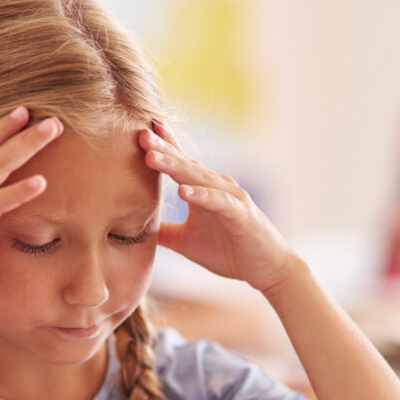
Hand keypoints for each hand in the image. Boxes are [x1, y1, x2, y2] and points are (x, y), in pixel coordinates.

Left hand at [139, 123, 296, 293]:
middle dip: (162, 148)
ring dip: (175, 166)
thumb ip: (163, 232)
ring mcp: (231, 198)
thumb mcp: (186, 242)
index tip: (138, 130)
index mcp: (203, 190)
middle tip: (139, 133)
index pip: (179, 163)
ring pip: (199, 178)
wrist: (267, 270)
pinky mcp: (242, 214)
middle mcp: (217, 187)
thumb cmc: (230, 253)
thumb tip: (132, 229)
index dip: (161, 146)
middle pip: (185, 164)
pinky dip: (201, 195)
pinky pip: (219, 202)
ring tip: (151, 156)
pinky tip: (182, 191)